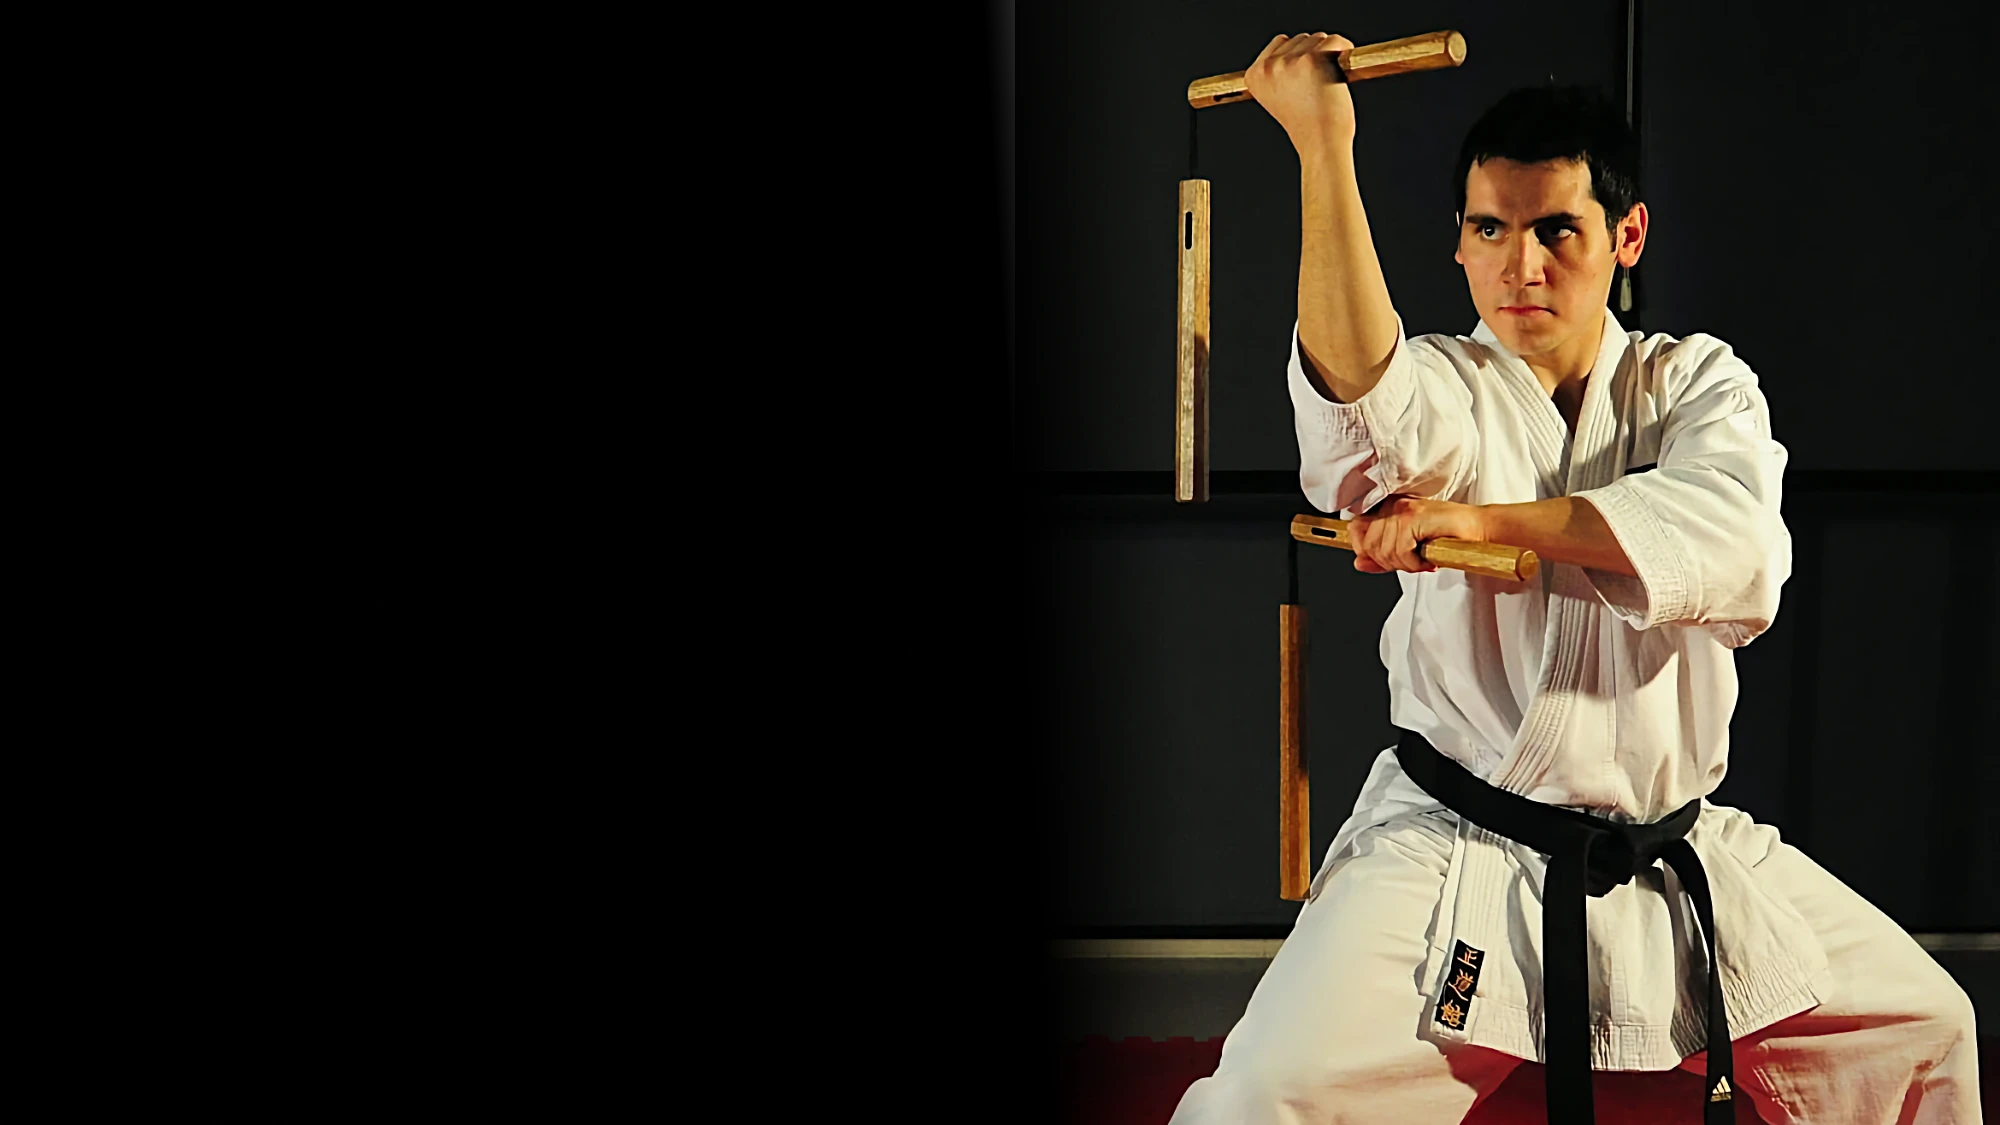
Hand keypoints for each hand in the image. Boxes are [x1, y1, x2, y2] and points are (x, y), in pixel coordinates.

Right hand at [1242, 33, 1356, 151]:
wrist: (1320, 143)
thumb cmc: (1307, 126)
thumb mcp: (1279, 97)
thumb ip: (1279, 73)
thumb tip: (1293, 51)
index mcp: (1254, 76)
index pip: (1280, 43)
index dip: (1298, 56)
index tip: (1305, 76)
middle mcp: (1268, 67)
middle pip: (1299, 39)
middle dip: (1313, 55)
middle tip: (1318, 84)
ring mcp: (1289, 62)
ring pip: (1317, 39)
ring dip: (1328, 55)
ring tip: (1327, 83)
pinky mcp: (1312, 60)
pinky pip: (1335, 41)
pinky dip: (1344, 50)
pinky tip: (1342, 70)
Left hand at [1347, 496, 1486, 573]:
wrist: (1477, 527)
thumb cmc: (1446, 536)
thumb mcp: (1408, 549)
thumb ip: (1383, 556)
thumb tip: (1359, 564)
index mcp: (1386, 508)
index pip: (1355, 530)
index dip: (1365, 550)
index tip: (1383, 562)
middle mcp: (1391, 505)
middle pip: (1368, 545)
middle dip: (1389, 563)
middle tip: (1411, 563)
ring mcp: (1401, 510)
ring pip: (1384, 550)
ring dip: (1405, 565)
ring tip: (1423, 562)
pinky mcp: (1414, 517)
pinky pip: (1401, 550)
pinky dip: (1415, 563)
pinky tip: (1428, 560)